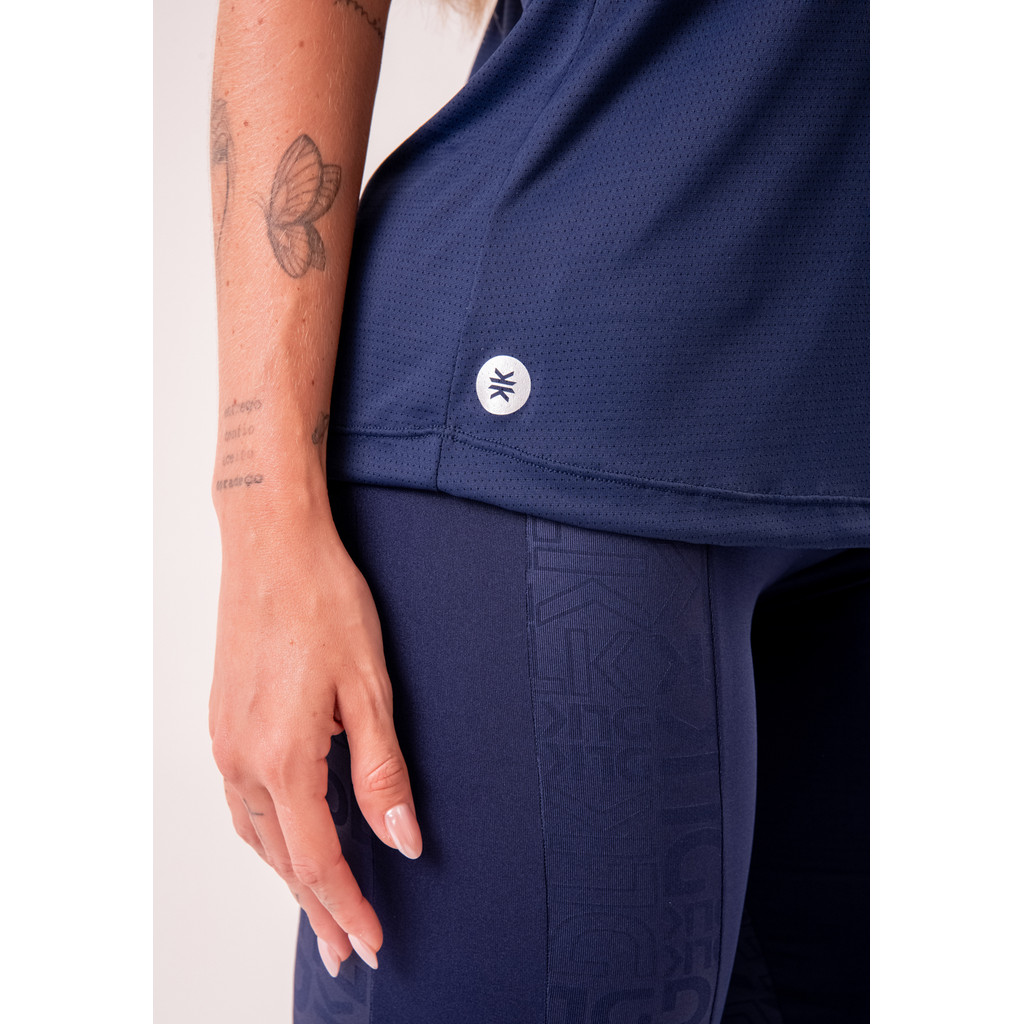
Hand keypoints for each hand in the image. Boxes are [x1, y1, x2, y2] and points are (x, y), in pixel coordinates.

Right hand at [209, 504, 421, 973]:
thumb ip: (382, 771)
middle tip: (343, 948)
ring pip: (256, 834)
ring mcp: (226, 740)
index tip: (372, 943)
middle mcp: (243, 758)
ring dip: (288, 876)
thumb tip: (402, 841)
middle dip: (317, 907)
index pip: (317, 859)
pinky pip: (242, 801)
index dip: (348, 906)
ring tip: (318, 907)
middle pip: (281, 858)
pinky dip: (267, 836)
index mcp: (284, 756)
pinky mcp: (223, 722)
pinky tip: (284, 837)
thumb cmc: (324, 602)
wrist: (271, 546)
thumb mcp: (369, 687)